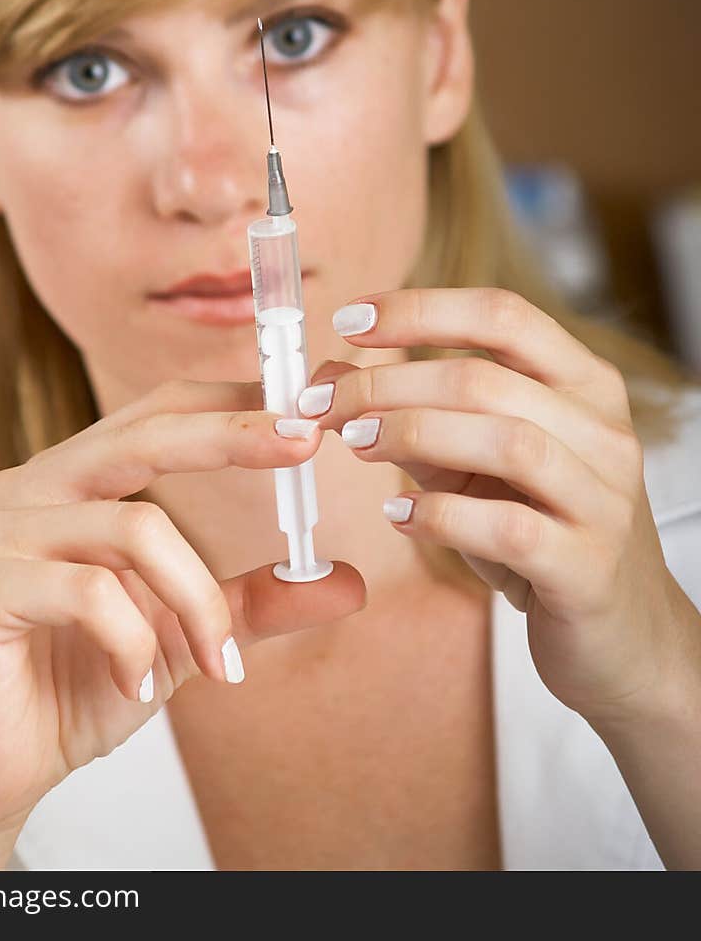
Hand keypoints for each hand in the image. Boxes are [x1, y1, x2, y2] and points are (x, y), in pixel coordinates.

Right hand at [0, 377, 364, 857]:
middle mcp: (29, 487)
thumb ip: (253, 601)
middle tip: (306, 442)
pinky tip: (135, 685)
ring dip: (197, 602)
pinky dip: (135, 643)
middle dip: (234, 434)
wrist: (0, 773)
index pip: (158, 412)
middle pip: (146, 435)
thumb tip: (348, 581)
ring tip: (216, 663)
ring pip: (135, 526)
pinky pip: (90, 593)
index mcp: (72, 481)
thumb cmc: (82, 686)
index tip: (307, 406)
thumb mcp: (185, 635)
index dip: (232, 401)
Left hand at [300, 286, 696, 730]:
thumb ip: (411, 414)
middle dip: (389, 384)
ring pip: (506, 441)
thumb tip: (327, 375)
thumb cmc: (540, 530)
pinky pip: (508, 528)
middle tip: (325, 403)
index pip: (503, 315)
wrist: (619, 634)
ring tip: (357, 445)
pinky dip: (440, 516)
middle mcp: (603, 432)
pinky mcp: (588, 567)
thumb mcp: (473, 461)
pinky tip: (398, 516)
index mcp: (583, 384)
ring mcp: (603, 500)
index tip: (348, 318)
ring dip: (413, 435)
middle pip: (486, 379)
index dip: (420, 310)